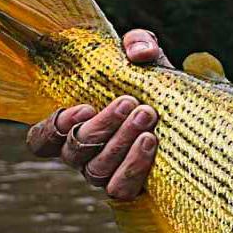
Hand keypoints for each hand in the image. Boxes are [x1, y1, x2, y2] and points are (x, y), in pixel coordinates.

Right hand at [25, 29, 168, 200]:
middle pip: (74, 151)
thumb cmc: (155, 84)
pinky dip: (133, 166)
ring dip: (121, 141)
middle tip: (130, 102)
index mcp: (74, 126)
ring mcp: (104, 173)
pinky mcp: (129, 187)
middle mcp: (83, 154)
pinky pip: (120, 188)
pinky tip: (151, 142)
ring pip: (96, 169)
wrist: (191, 111)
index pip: (41, 141)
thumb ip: (140, 43)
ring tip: (147, 116)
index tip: (84, 107)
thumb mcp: (148, 57)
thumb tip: (138, 53)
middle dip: (102, 125)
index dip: (52, 130)